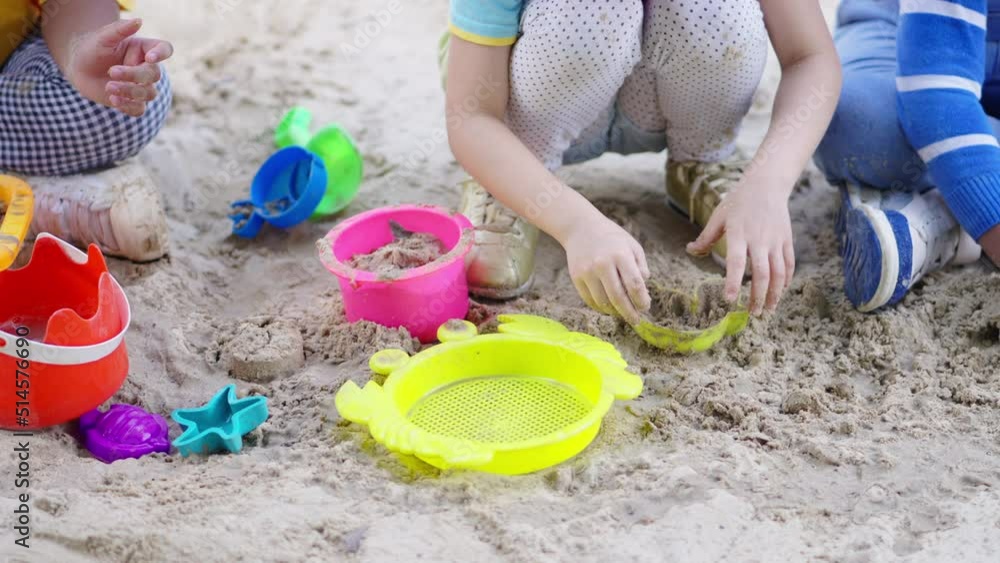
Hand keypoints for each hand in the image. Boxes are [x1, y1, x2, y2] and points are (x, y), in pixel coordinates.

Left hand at [66, 19, 172, 116]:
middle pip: (154, 74)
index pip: (165, 49)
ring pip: (149, 94)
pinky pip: (140, 110)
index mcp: (143, 50)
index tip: (149, 58)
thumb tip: (139, 21)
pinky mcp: (133, 102)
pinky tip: (113, 100)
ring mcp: (141, 86)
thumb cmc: (91, 50)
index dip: (162, 54)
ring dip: (129, 92)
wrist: (78, 70)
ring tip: (108, 87)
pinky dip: (128, 107)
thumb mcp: (102, 37)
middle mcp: (146, 68)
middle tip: (111, 72)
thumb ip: (120, 29)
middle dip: (133, 75)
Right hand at [564, 219, 650, 323]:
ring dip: (615, 312)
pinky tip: (609, 307)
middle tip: (636, 320)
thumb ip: (640, 267)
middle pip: (618, 297)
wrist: (581, 228)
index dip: (641, 300)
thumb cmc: (612, 238)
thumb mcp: (632, 245)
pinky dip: (601, 307)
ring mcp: (587, 271)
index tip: (645, 307)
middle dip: (629, 312)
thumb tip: (643, 290)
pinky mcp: (576, 277)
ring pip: (603, 302)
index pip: (634, 284)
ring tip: (622, 313)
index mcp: (620, 254)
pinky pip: (590, 300)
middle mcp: (603, 264)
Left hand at [686, 180, 794, 315]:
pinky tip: (779, 293)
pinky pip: (789, 264)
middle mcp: (759, 239)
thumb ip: (706, 237)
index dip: (734, 282)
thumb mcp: (719, 216)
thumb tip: (690, 250)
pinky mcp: (787, 240)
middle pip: (762, 273)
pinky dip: (786, 281)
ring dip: (774, 294)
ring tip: (767, 310)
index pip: (736, 262)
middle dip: (758, 296)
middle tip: (752, 313)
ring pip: (779, 272)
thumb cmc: (738, 202)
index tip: (730, 300)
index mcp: (739, 233)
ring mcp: (775, 240)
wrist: (767, 184)